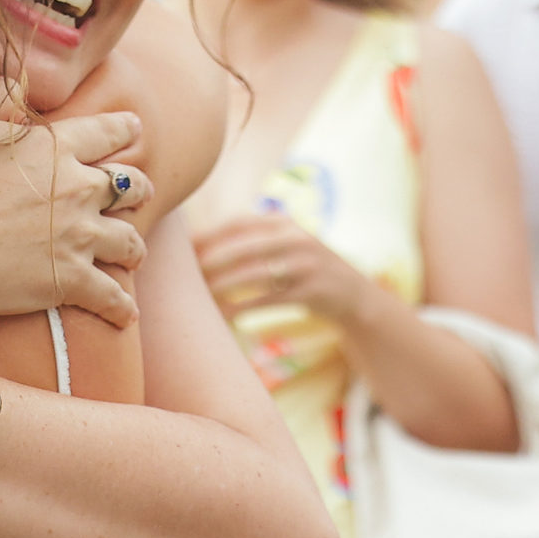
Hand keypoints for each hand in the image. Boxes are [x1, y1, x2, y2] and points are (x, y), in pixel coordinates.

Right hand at [0, 95, 150, 328]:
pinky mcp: (70, 281)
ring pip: (130, 241)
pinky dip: (122, 306)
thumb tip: (12, 79)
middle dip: (139, 190)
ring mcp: (79, 237)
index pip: (110, 131)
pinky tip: (126, 314)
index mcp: (57, 146)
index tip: (133, 131)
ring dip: (135, 248)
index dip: (125, 130)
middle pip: (132, 185)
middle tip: (137, 198)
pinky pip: (112, 296)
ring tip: (134, 255)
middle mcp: (79, 188)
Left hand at [191, 213, 377, 324]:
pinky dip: (243, 307)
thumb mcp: (284, 245)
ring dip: (226, 285)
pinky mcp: (311, 291)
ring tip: (203, 294)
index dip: (210, 234)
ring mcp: (306, 265)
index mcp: (283, 223)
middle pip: (247, 246)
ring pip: (257, 274)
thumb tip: (197, 246)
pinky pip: (269, 299)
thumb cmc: (302, 269)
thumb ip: (251, 242)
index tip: (185, 248)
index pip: (240, 223)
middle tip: (190, 271)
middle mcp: (296, 239)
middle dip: (216, 258)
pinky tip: (224, 314)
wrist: (352, 293)